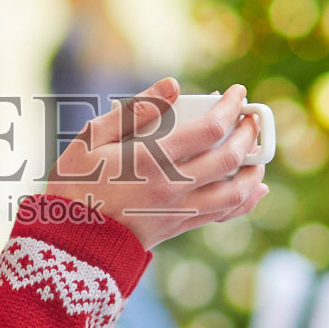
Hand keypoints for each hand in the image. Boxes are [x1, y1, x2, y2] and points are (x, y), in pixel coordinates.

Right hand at [46, 78, 268, 251]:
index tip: (238, 92)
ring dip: (254, 169)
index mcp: (153, 159)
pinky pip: (223, 214)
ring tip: (258, 153)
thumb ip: (134, 110)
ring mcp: (179, 211)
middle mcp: (174, 186)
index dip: (230, 107)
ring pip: (235, 191)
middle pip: (229, 157)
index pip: (209, 128)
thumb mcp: (92, 139)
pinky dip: (245, 200)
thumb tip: (173, 85)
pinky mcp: (179, 227)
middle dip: (249, 133)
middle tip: (253, 117)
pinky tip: (255, 190)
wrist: (70, 242)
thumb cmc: (75, 184)